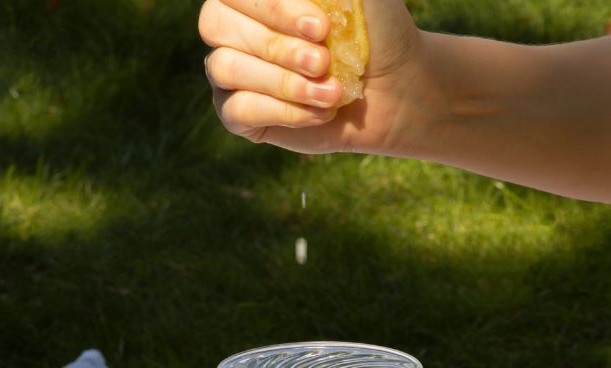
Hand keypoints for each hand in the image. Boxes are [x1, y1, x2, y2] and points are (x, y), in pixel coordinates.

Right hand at [198, 0, 421, 153]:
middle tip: (323, 62)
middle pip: (218, 26)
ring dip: (283, 83)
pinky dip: (283, 112)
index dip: (274, 9)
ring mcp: (229, 71)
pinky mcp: (238, 115)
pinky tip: (318, 113)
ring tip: (330, 93)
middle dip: (278, 47)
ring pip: (226, 67)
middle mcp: (231, 26)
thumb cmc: (373, 30)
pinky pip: (237, 109)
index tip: (321, 27)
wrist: (391, 88)